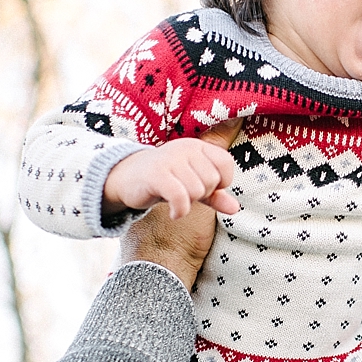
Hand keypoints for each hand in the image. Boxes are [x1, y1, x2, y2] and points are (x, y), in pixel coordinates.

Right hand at [104, 135, 240, 219]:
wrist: (126, 177)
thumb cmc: (165, 180)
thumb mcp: (193, 185)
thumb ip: (215, 195)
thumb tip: (236, 208)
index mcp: (198, 147)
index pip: (226, 163)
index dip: (221, 182)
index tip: (204, 187)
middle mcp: (185, 148)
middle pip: (211, 180)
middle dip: (202, 194)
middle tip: (185, 194)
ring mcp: (170, 159)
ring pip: (197, 189)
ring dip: (189, 202)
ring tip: (177, 200)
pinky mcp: (156, 174)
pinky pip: (180, 196)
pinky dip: (180, 211)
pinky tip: (174, 214)